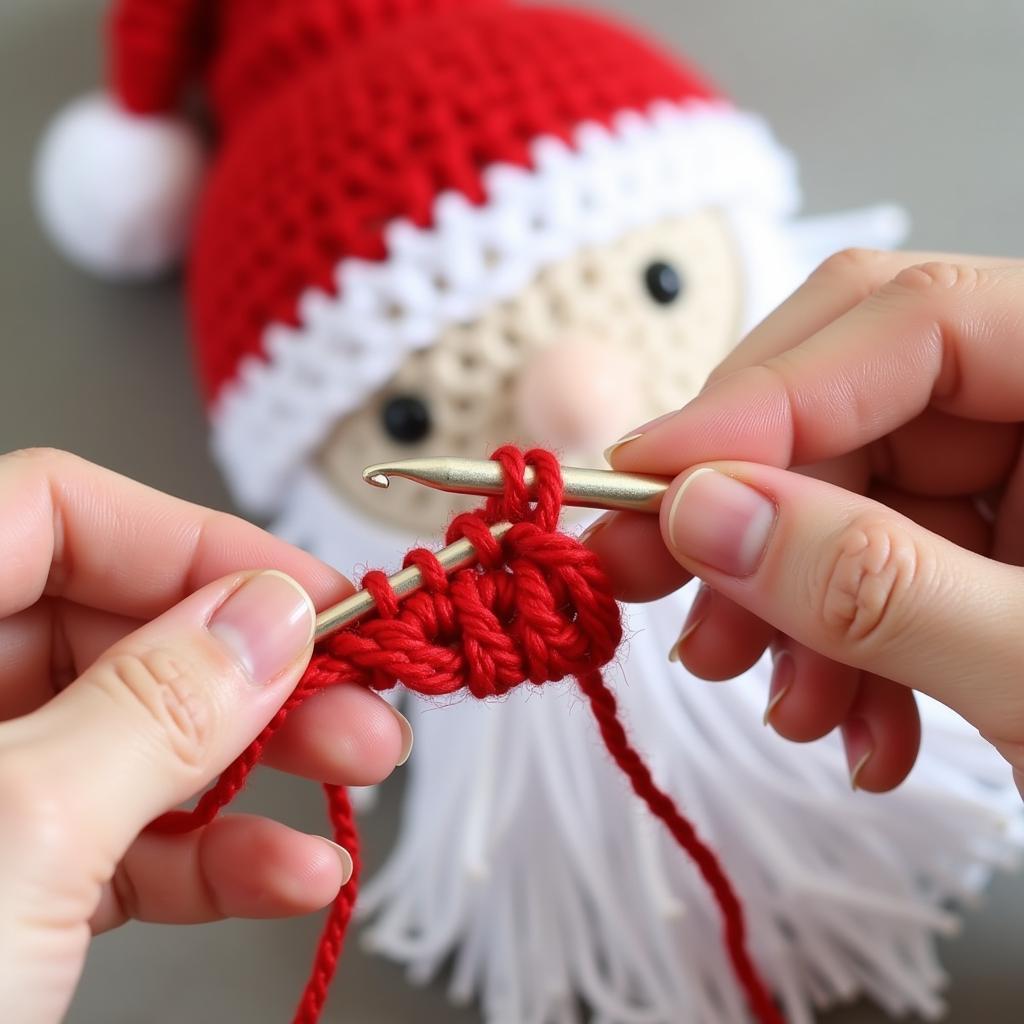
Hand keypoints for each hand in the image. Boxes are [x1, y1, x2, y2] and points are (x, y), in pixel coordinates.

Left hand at [0, 449, 410, 1022]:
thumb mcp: (18, 839)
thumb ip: (157, 707)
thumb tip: (269, 615)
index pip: (52, 514)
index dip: (192, 542)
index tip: (307, 593)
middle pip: (114, 629)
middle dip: (252, 666)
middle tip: (354, 688)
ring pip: (135, 738)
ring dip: (260, 761)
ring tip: (357, 770)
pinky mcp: (8, 889)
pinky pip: (128, 840)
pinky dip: (219, 855)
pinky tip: (292, 871)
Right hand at [591, 251, 1023, 794]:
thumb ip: (879, 588)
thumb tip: (703, 513)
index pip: (909, 323)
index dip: (758, 397)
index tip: (643, 480)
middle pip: (855, 403)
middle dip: (748, 508)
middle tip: (645, 579)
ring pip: (848, 494)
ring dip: (786, 601)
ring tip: (773, 700)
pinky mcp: (998, 547)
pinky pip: (879, 563)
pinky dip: (839, 647)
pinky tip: (850, 726)